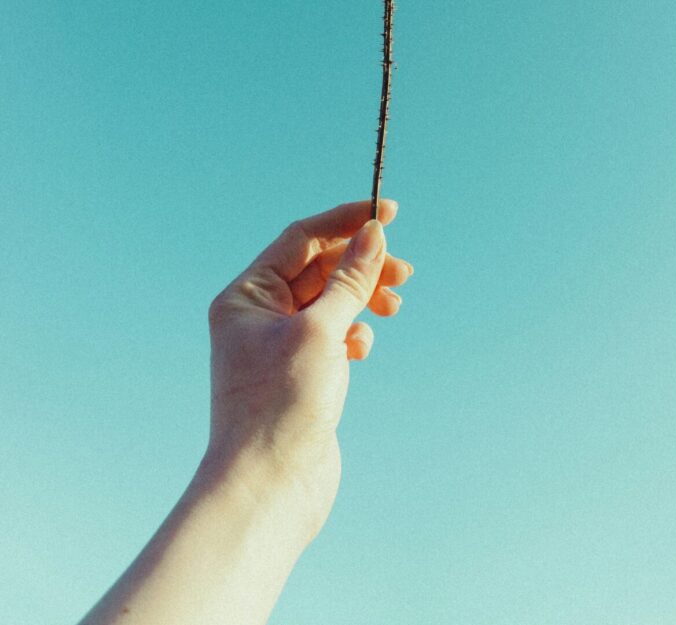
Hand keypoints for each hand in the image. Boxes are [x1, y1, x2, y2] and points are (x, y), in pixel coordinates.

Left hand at [204, 199, 410, 537]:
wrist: (268, 489)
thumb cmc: (280, 405)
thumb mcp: (320, 331)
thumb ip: (349, 280)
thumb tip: (372, 234)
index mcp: (247, 295)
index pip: (301, 238)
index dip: (345, 221)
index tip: (388, 211)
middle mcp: (258, 316)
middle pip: (319, 268)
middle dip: (362, 264)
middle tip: (404, 272)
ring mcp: (280, 346)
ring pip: (330, 302)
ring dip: (364, 297)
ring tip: (394, 306)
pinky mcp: (301, 375)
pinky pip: (334, 335)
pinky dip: (354, 332)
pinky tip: (362, 349)